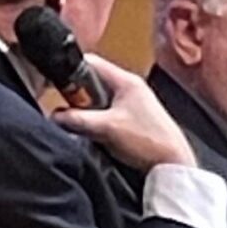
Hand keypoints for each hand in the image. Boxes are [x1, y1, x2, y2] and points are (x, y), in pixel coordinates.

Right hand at [49, 55, 192, 169]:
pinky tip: (92, 133)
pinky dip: (95, 121)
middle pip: (92, 82)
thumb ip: (78, 120)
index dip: (71, 68)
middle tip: (66, 109)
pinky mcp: (131, 120)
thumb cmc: (148, 141)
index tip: (53, 80)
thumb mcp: (107, 128)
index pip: (92, 62)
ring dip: (86, 111)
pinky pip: (105, 114)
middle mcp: (129, 88)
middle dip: (77, 95)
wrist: (173, 165)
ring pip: (98, 100)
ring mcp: (131, 104)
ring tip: (78, 123)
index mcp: (126, 81)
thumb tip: (54, 115)